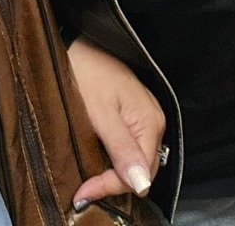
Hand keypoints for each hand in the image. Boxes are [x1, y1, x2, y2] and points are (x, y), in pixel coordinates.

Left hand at [68, 37, 166, 208]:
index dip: (112, 187)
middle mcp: (154, 122)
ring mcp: (145, 117)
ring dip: (114, 174)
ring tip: (89, 181)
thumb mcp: (100, 113)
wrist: (81, 42)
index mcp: (150, 123)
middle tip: (83, 191)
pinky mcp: (134, 114)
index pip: (139, 173)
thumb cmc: (88, 72)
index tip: (83, 194)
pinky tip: (99, 162)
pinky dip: (116, 160)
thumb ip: (121, 149)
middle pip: (141, 170)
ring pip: (136, 160)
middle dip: (113, 184)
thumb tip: (142, 185)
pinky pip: (132, 147)